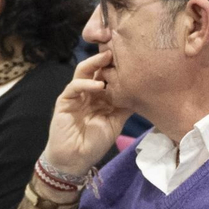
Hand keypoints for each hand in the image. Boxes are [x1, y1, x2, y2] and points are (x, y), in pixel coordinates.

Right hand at [43, 50, 131, 175]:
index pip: (108, 75)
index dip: (117, 66)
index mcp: (101, 96)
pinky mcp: (65, 101)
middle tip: (118, 49)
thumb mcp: (116, 122)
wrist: (75, 160)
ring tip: (107, 59)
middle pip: (96, 69)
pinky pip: (74, 87)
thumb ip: (125, 106)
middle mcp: (89, 92)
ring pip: (83, 72)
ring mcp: (76, 95)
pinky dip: (86, 84)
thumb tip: (143, 92)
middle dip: (106, 59)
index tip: (131, 56)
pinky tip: (98, 86)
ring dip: (94, 64)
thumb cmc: (95, 143)